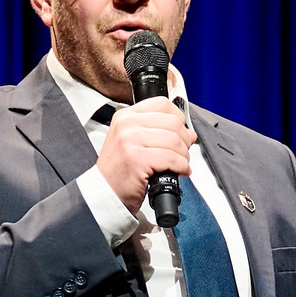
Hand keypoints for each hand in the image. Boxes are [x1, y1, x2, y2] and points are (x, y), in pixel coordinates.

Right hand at [96, 97, 195, 213]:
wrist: (105, 192)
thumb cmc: (120, 170)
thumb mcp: (133, 142)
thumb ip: (158, 131)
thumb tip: (189, 132)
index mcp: (126, 116)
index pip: (162, 104)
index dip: (178, 118)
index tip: (180, 132)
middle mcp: (127, 125)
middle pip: (173, 122)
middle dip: (184, 140)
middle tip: (182, 153)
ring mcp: (130, 140)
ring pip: (175, 141)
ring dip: (184, 155)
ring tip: (180, 164)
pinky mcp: (137, 159)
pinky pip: (172, 158)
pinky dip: (182, 167)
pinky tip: (179, 171)